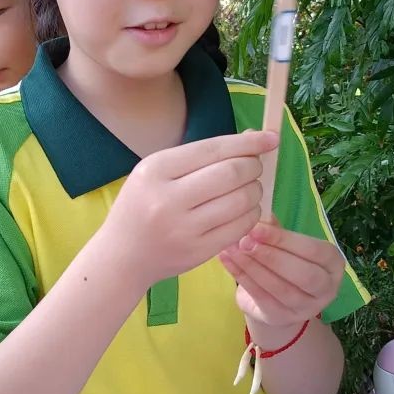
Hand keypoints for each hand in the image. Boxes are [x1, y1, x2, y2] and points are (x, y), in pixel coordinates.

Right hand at [102, 131, 276, 292]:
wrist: (123, 255)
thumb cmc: (142, 206)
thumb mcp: (157, 173)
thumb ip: (200, 157)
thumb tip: (250, 139)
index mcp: (155, 170)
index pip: (214, 149)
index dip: (248, 143)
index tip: (270, 138)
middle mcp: (168, 199)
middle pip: (232, 173)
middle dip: (253, 167)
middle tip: (255, 167)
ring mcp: (185, 229)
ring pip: (242, 200)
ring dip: (255, 190)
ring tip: (248, 189)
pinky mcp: (199, 251)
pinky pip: (241, 226)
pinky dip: (252, 213)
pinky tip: (243, 210)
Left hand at [218, 217, 344, 338]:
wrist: (276, 299)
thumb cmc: (285, 263)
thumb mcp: (286, 245)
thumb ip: (278, 231)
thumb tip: (261, 216)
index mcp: (333, 264)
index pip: (313, 250)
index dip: (284, 240)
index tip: (256, 227)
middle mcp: (326, 289)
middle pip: (302, 274)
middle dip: (271, 256)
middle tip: (244, 241)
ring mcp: (305, 308)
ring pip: (280, 288)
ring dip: (253, 266)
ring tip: (232, 248)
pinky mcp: (282, 317)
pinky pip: (261, 297)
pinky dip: (242, 277)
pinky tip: (227, 260)